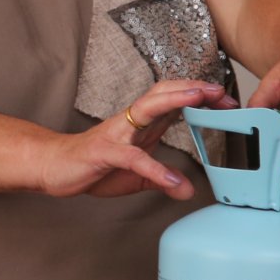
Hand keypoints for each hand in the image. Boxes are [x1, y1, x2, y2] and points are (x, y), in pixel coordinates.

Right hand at [37, 80, 234, 200]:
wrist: (53, 166)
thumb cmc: (94, 165)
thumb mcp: (135, 174)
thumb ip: (161, 178)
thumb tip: (188, 191)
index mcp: (140, 123)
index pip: (172, 99)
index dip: (199, 95)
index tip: (226, 100)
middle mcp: (130, 121)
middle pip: (164, 92)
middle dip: (194, 88)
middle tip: (222, 92)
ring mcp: (117, 134)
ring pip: (148, 108)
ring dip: (176, 100)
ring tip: (202, 99)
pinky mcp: (104, 152)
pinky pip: (133, 158)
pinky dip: (156, 169)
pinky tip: (174, 182)